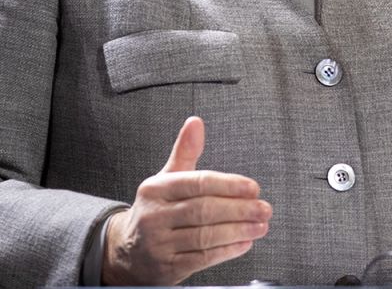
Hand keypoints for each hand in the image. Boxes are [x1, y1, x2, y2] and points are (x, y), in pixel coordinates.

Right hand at [102, 116, 271, 284]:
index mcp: (155, 189)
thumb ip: (185, 152)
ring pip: (205, 236)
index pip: (197, 183)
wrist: (127, 252)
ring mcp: (159, 244)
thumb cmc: (155, 211)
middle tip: (264, 208)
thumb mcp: (165, 179)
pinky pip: (202, 258)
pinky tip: (244, 243)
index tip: (253, 188)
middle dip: (239, 210)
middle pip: (204, 210)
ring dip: (239, 231)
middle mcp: (154, 216)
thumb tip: (195, 122)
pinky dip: (227, 251)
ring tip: (260, 225)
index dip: (229, 185)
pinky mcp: (167, 268)